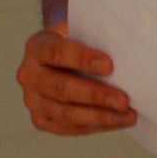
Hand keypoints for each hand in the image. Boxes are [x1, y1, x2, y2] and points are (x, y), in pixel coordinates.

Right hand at [16, 22, 137, 135]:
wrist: (57, 56)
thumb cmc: (75, 40)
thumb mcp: (79, 29)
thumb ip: (94, 35)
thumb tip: (123, 49)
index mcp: (36, 47)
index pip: (57, 53)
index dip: (83, 59)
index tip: (110, 66)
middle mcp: (28, 75)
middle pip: (62, 88)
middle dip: (96, 95)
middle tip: (124, 101)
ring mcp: (32, 100)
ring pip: (66, 114)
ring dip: (100, 117)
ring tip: (127, 115)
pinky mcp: (40, 120)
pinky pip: (69, 128)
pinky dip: (95, 126)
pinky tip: (116, 122)